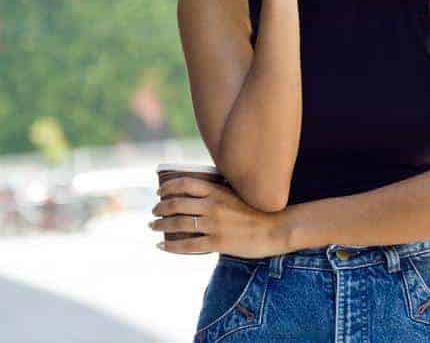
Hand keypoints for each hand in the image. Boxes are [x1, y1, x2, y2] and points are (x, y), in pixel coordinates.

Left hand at [149, 177, 288, 257]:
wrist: (276, 228)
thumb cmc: (258, 211)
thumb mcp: (237, 194)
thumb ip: (219, 193)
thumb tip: (201, 193)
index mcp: (217, 191)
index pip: (184, 184)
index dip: (167, 187)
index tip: (159, 191)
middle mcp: (212, 206)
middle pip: (176, 204)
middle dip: (159, 208)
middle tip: (153, 212)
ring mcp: (214, 225)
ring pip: (177, 224)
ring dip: (160, 225)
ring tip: (153, 226)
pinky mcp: (217, 243)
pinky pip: (187, 245)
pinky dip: (170, 246)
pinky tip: (161, 245)